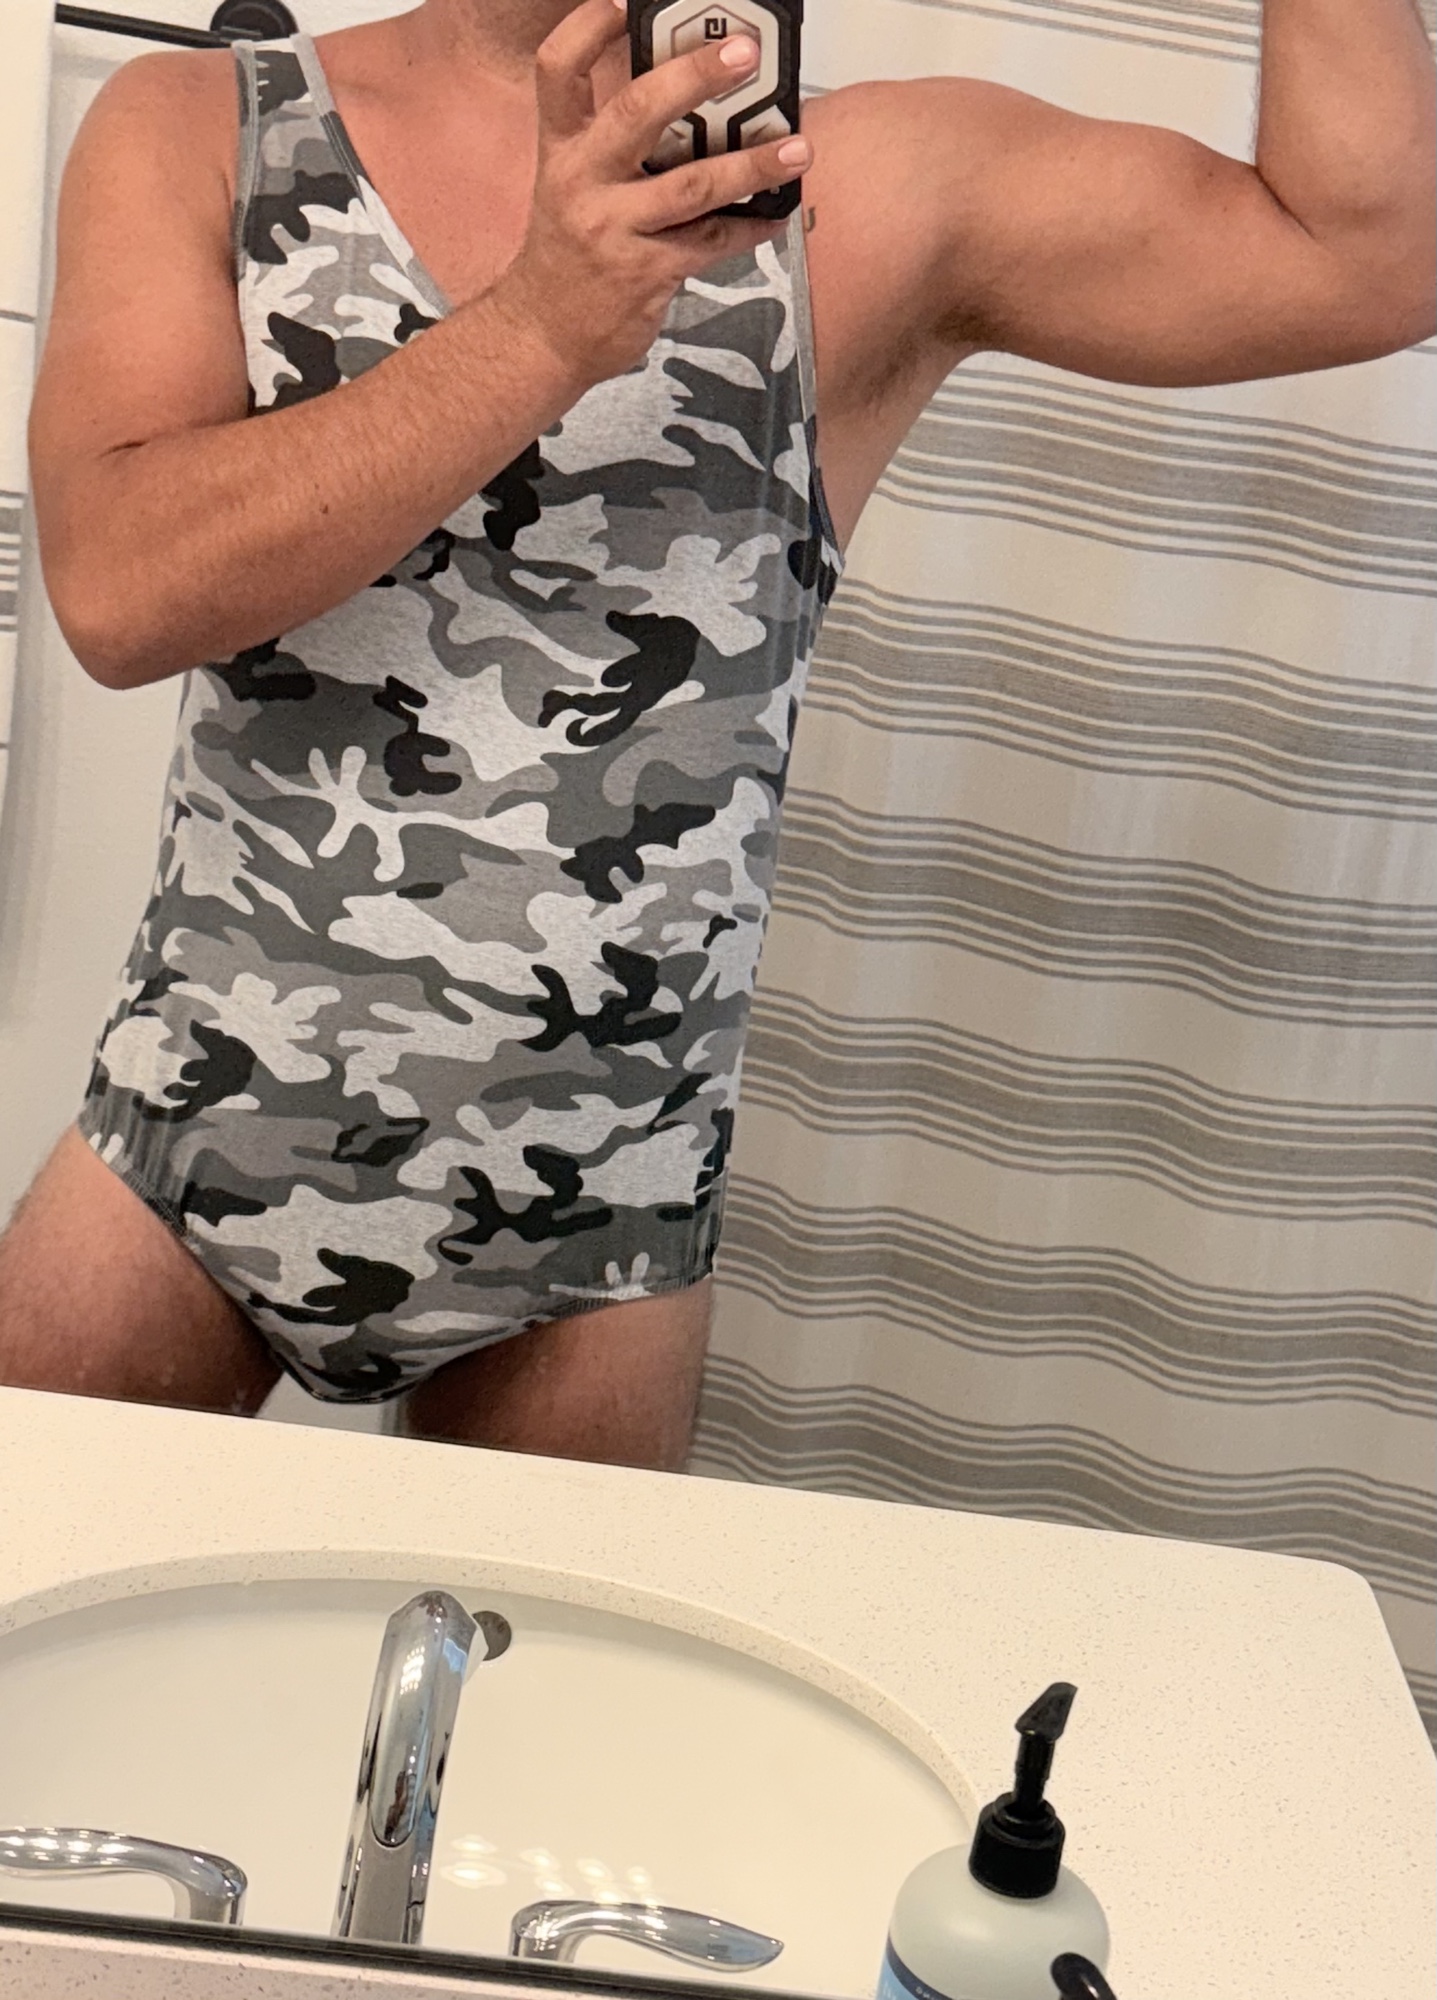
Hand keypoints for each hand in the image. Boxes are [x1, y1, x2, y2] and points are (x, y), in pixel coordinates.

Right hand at [497, 0, 811, 387]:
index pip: (558, 71)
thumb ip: (617, 147)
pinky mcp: (644, 273)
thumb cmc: (568, 256)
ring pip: (692, 185)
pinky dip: (748, 227)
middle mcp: (581, 182)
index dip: (586, 30)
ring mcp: (612, 229)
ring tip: (798, 150)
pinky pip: (710, 242)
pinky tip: (774, 214)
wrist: (543, 336)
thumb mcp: (572, 188)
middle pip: (636, 111)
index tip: (621, 2)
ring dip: (753, 165)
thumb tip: (696, 110)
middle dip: (694, 76)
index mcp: (561, 150)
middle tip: (744, 53)